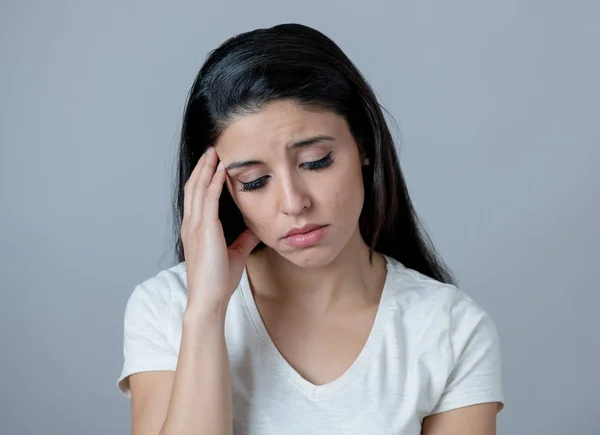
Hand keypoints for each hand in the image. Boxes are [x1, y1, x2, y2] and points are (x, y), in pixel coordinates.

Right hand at [180, 146, 259, 315]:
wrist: (209, 299)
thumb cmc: (219, 280)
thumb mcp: (235, 253)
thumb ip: (243, 239)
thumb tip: (255, 228)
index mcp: (196, 229)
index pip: (197, 196)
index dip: (204, 178)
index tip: (214, 163)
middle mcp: (191, 224)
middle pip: (195, 186)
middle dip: (204, 166)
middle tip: (213, 149)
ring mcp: (195, 226)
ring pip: (199, 188)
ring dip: (208, 168)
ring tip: (216, 152)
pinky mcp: (204, 229)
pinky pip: (209, 199)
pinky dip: (214, 182)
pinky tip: (222, 170)